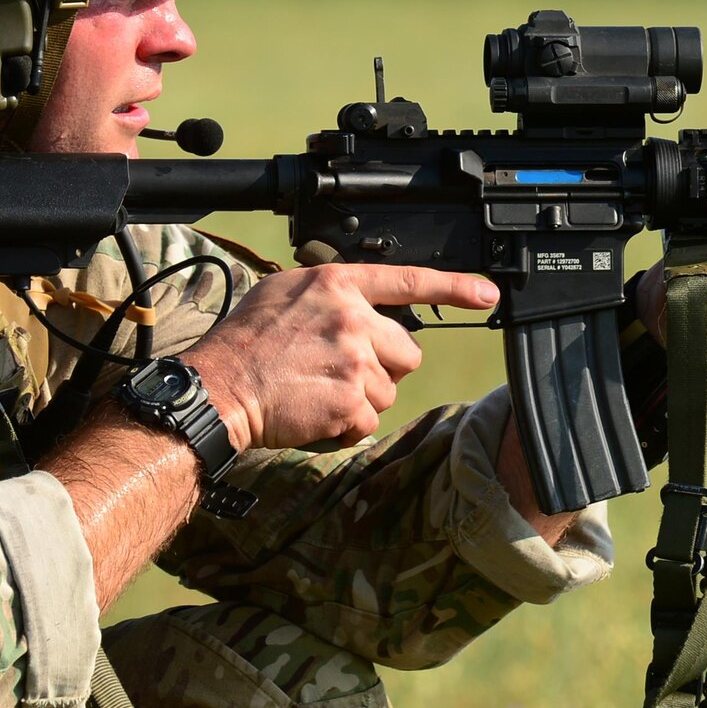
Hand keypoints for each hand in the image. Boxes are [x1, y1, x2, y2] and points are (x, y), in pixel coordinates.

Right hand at [182, 264, 499, 451]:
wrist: (218, 388)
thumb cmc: (245, 342)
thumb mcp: (285, 293)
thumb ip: (331, 294)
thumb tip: (361, 304)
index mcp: (337, 285)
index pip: (410, 281)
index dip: (456, 287)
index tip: (488, 292)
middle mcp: (352, 318)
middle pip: (408, 351)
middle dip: (384, 367)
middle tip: (339, 370)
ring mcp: (354, 361)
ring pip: (389, 390)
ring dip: (360, 399)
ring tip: (316, 391)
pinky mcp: (351, 402)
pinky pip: (368, 421)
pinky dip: (346, 426)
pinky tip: (314, 413)